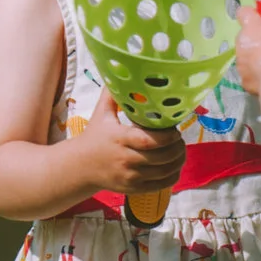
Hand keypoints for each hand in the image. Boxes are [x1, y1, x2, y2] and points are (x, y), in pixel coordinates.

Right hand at [68, 91, 186, 194]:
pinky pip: (161, 185)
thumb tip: (123, 71)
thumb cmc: (94, 136)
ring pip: (164, 172)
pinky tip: (174, 166)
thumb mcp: (101, 113)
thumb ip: (113, 94)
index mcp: (118, 138)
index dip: (168, 137)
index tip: (175, 130)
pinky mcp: (134, 189)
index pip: (149, 141)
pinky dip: (172, 176)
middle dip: (177, 149)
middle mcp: (125, 159)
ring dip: (178, 161)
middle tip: (180, 139)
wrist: (81, 166)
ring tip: (180, 150)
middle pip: (161, 158)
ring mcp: (130, 177)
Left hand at [234, 7, 260, 92]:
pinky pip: (250, 74)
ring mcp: (241, 64)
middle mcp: (242, 43)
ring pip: (247, 56)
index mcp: (252, 26)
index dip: (255, 17)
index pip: (244, 13)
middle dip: (259, 40)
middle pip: (246, 36)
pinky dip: (258, 75)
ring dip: (257, 57)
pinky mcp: (245, 82)